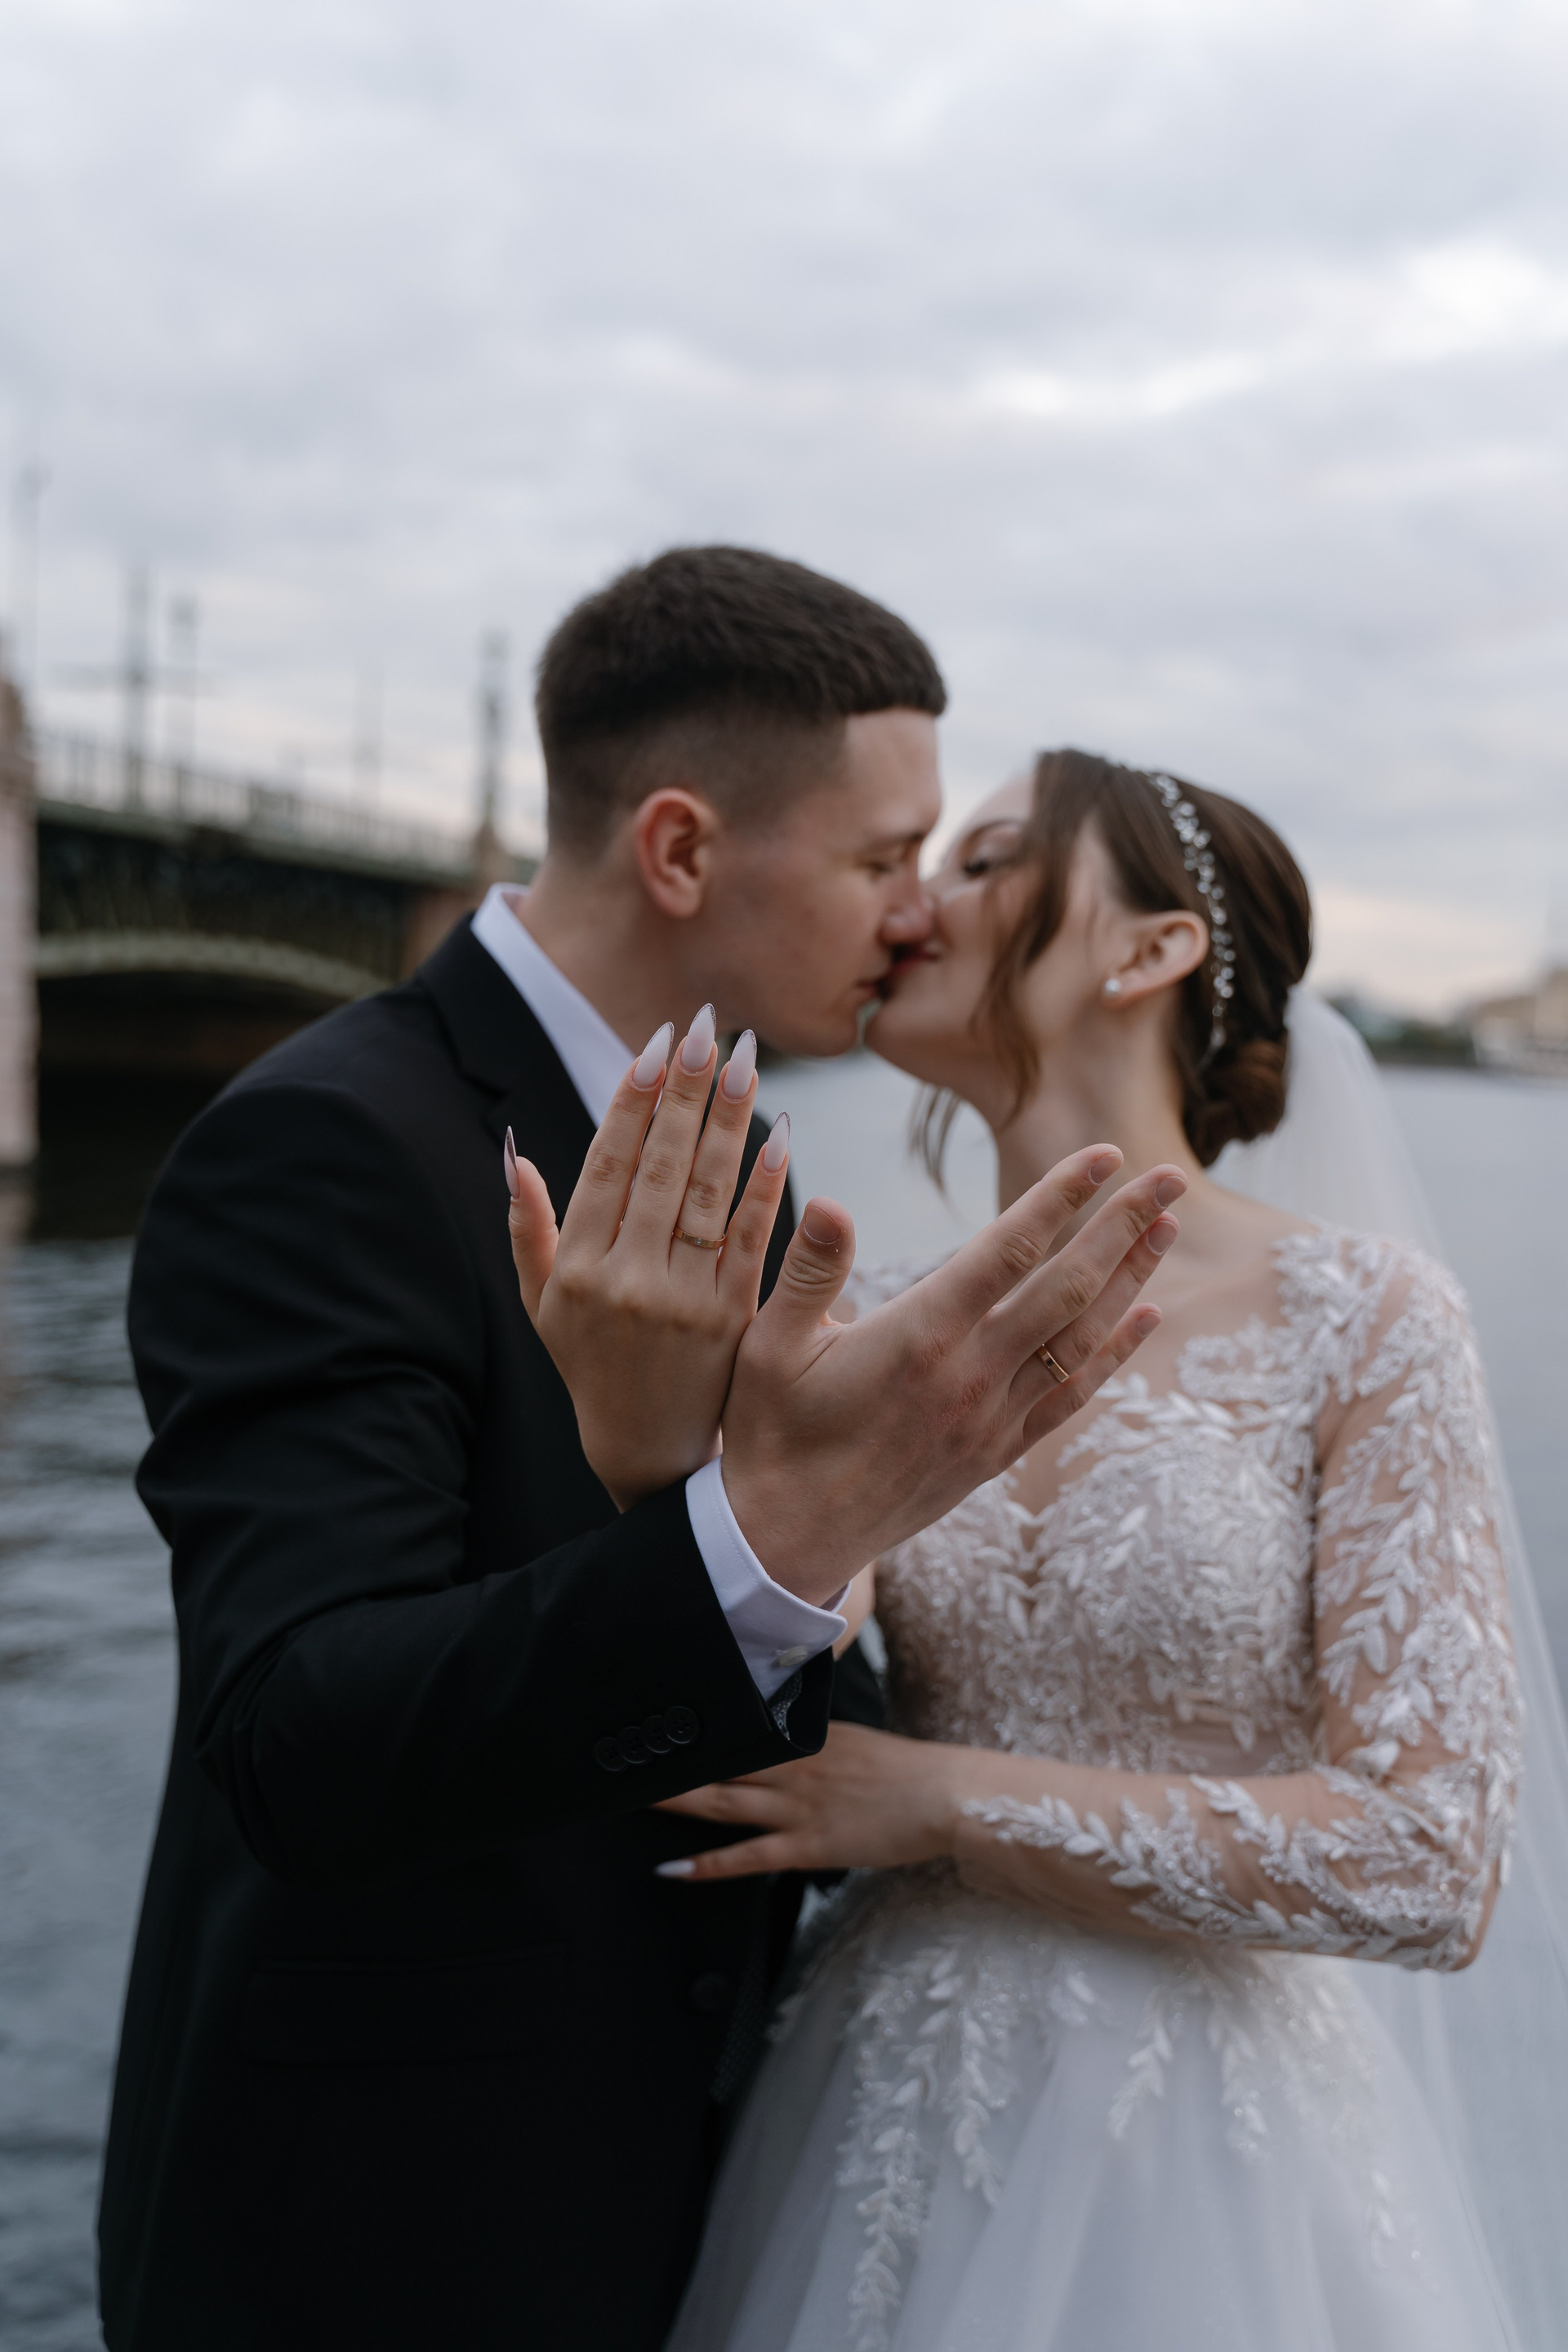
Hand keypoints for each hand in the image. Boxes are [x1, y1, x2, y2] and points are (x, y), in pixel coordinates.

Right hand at [505, 1006, 791, 1506]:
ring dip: (729, 1119)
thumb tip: (513, 1155)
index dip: (633, 1101)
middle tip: (708, 1027)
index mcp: (579, 1269)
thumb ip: (529, 1230)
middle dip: (686, 1089)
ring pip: (709, 1192)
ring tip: (746, 1058)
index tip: (655, 1044)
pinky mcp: (733, 1319)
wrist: (648, 1453)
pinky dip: (767, 1183)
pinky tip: (780, 1132)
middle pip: (663, 1166)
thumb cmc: (590, 1365)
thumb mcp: (541, 1305)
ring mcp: (684, 1301)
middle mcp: (628, 1280)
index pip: (609, 1165)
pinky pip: (753, 1237)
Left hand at [655, 1722, 970, 1878]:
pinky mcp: (806, 1845)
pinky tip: (675, 1869)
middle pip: (719, 1763)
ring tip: (634, 1800)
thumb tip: (778, 1738)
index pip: (737, 1730)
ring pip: (721, 1804)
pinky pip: (747, 1856)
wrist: (944, 1795)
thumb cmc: (905, 1771)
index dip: (697, 1731)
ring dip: (675, 1803)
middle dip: (672, 1763)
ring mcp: (796, 1806)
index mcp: (802, 1737)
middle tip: (629, 1758)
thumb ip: (811, 1739)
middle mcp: (791, 1766)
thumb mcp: (852, 1739)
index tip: (659, 1724)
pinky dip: (707, 1864)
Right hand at [719, 1149, 1182, 1604]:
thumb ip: (808, 1269)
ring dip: (1131, 1278)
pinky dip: (1113, 1353)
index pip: (1009, 1249)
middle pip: (1067, 1286)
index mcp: (918, 1336)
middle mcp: (969, 1375)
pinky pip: (1071, 1396)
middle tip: (1171, 1173)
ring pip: (1081, 1339)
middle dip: (1123, 1224)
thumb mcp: (767, 1344)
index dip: (1063, 1196)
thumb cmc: (769, 1433)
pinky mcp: (995, 1453)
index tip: (1105, 1154)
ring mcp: (990, 1418)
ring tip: (1167, 1227)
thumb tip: (832, 1201)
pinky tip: (1144, 1318)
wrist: (786, 1540)